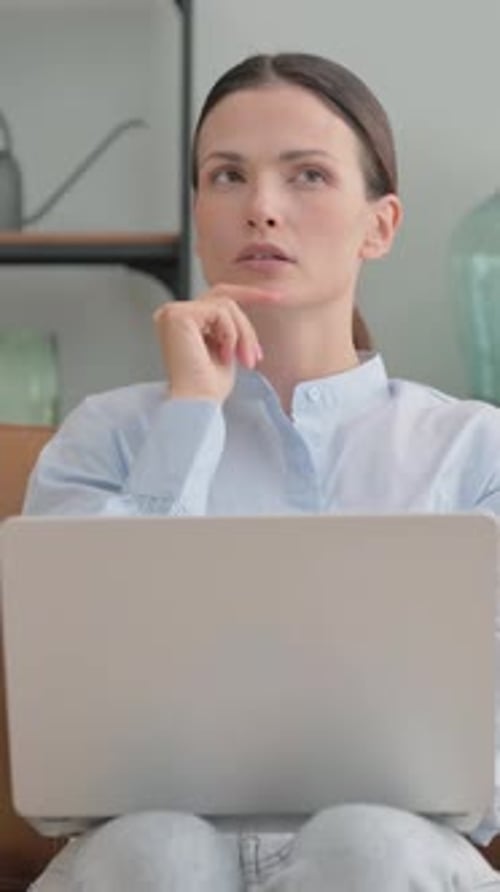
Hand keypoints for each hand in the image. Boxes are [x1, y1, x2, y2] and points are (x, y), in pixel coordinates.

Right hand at [154, 283, 280, 403]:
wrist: (198, 404)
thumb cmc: (208, 387)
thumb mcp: (226, 349)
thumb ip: (230, 327)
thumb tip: (245, 314)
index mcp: (182, 322)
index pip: (216, 299)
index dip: (247, 294)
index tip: (276, 297)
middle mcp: (172, 314)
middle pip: (222, 297)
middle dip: (248, 320)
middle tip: (258, 351)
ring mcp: (172, 313)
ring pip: (225, 305)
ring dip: (242, 335)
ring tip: (244, 360)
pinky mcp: (178, 315)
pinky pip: (220, 312)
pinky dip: (231, 335)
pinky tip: (226, 357)